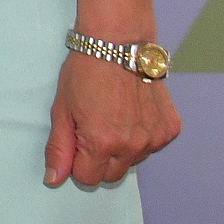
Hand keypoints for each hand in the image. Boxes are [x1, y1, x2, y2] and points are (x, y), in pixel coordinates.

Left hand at [45, 48, 180, 187]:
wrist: (118, 43)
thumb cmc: (84, 73)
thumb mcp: (61, 109)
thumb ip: (59, 148)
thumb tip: (53, 179)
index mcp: (102, 144)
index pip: (88, 178)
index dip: (77, 162)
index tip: (75, 141)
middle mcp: (133, 146)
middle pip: (112, 175)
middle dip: (98, 159)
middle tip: (92, 128)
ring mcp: (155, 138)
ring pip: (133, 161)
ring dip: (122, 148)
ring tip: (112, 115)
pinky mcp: (170, 129)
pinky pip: (153, 145)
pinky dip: (142, 135)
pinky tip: (132, 112)